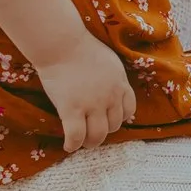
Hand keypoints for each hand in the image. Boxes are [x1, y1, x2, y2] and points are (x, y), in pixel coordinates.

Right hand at [31, 35, 136, 151]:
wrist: (62, 43)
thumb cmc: (81, 47)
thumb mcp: (109, 61)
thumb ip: (113, 78)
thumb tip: (112, 88)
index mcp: (120, 84)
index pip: (129, 110)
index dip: (119, 118)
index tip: (108, 119)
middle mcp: (110, 97)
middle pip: (114, 125)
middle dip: (104, 131)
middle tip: (92, 132)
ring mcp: (92, 104)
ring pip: (97, 135)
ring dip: (90, 142)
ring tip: (82, 142)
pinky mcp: (72, 109)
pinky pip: (76, 136)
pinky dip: (73, 144)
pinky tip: (68, 146)